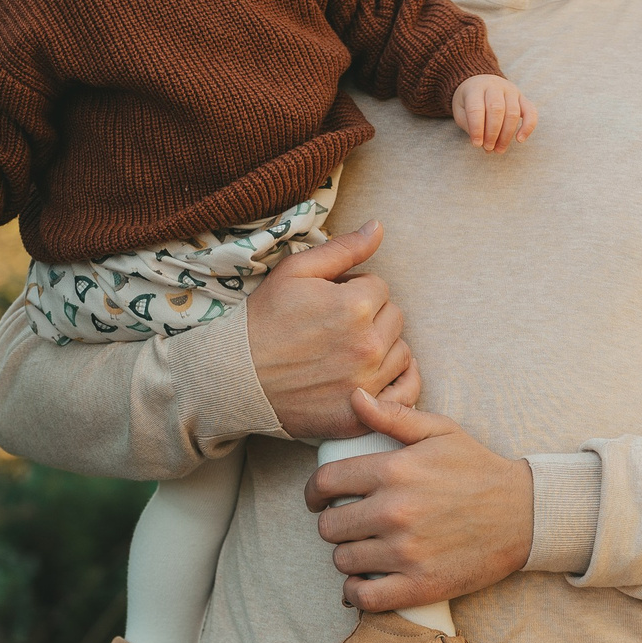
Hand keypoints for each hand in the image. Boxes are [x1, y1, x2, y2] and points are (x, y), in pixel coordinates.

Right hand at [246, 221, 421, 439]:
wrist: (235, 378)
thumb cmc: (263, 321)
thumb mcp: (294, 271)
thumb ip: (343, 248)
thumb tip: (378, 226)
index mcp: (356, 306)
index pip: (378, 287)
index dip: (353, 291)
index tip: (328, 304)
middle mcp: (369, 346)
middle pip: (394, 318)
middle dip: (371, 318)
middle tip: (335, 328)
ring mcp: (368, 384)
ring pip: (401, 353)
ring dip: (382, 348)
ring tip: (344, 352)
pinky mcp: (363, 416)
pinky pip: (405, 393)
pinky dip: (397, 384)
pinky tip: (373, 377)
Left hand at [306, 388, 532, 611]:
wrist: (525, 514)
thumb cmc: (478, 469)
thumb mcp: (440, 431)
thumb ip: (393, 416)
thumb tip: (353, 397)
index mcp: (395, 470)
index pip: (326, 482)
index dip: (313, 491)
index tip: (318, 499)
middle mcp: (395, 511)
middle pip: (329, 525)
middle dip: (333, 524)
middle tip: (349, 524)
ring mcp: (406, 552)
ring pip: (343, 560)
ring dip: (348, 556)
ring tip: (363, 549)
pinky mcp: (419, 585)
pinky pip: (364, 597)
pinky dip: (356, 592)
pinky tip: (364, 581)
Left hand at [451, 74, 536, 153]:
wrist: (480, 83)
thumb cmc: (469, 102)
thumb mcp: (460, 110)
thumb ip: (469, 125)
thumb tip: (483, 144)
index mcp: (475, 88)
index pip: (476, 108)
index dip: (477, 129)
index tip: (476, 144)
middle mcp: (495, 86)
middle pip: (496, 110)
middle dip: (493, 133)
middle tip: (488, 148)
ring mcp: (511, 90)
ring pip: (513, 113)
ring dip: (506, 135)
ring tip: (499, 149)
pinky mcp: (523, 98)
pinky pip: (531, 112)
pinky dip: (528, 127)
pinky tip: (520, 140)